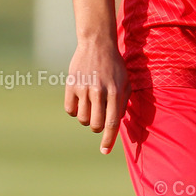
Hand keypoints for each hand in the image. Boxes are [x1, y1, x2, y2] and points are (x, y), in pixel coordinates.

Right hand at [64, 38, 129, 153]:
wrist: (98, 43)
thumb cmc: (114, 66)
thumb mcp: (125, 81)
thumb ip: (122, 103)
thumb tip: (116, 124)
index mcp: (116, 91)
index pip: (112, 122)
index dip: (108, 139)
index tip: (104, 151)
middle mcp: (100, 91)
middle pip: (95, 124)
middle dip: (97, 127)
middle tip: (99, 118)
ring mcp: (84, 88)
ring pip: (82, 119)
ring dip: (86, 118)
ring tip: (91, 105)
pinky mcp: (71, 86)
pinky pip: (70, 110)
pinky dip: (75, 110)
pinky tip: (81, 99)